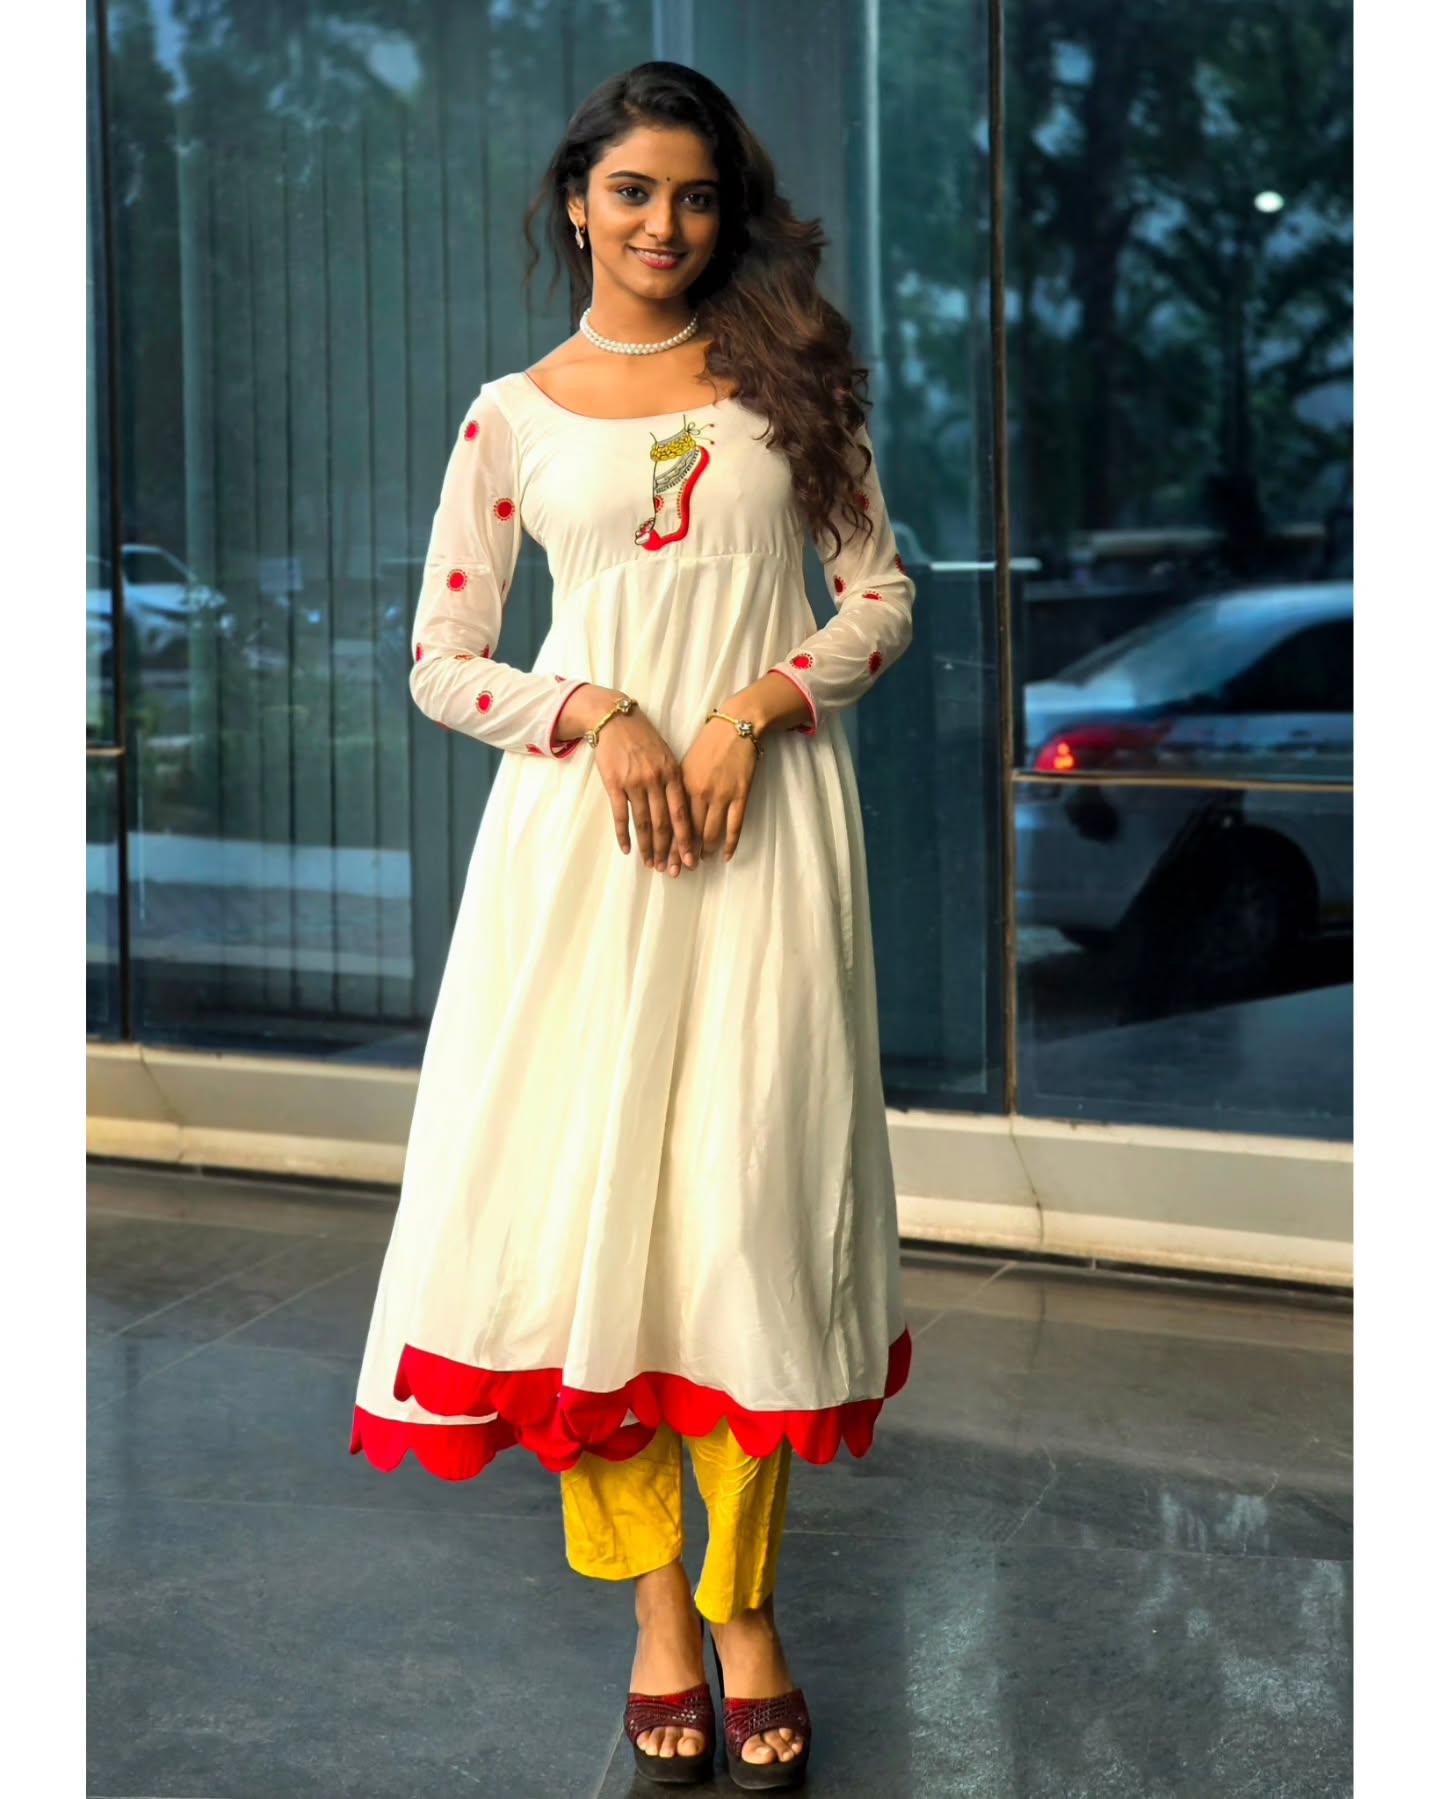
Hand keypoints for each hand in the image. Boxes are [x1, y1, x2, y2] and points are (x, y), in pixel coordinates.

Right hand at [588, 703, 697, 875]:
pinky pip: (621, 815)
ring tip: (650, 864)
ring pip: (644, 823)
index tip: (690, 859)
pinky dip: (624, 835)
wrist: (615, 719)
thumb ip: (674, 782)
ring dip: (648, 848)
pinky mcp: (614, 784)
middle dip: (668, 851)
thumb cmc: (644, 739)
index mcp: (674, 774)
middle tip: (670, 871)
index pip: (682, 814)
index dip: (686, 840)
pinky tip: (628, 849)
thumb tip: (682, 813)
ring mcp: (635, 783)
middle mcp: (656, 780)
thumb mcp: (666, 756)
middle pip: (664, 824)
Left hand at [672, 715, 762, 869]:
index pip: (670, 822)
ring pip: (710, 833)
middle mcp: (699, 792)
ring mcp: (721, 795)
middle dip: (680, 854)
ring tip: (699, 862)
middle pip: (687, 832)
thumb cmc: (707, 743)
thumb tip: (667, 814)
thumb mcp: (684, 764)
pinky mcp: (740, 794)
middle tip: (676, 871)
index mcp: (681, 784)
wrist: (736, 726)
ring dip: (703, 851)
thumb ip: (676, 789)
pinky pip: (735, 825)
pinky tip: (725, 856)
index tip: (659, 861)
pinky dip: (730, 843)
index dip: (665, 844)